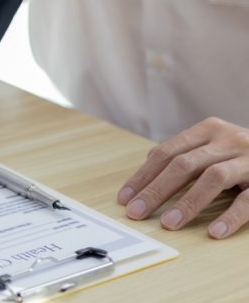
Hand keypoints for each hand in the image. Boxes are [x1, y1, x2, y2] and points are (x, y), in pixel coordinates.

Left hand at [117, 117, 248, 238]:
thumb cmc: (244, 152)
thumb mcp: (215, 145)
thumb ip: (187, 154)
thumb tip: (147, 170)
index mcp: (208, 129)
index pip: (166, 153)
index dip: (143, 176)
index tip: (125, 198)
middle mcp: (228, 139)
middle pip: (183, 164)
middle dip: (156, 190)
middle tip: (136, 212)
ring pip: (213, 178)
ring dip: (188, 202)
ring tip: (169, 224)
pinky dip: (230, 216)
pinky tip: (214, 232)